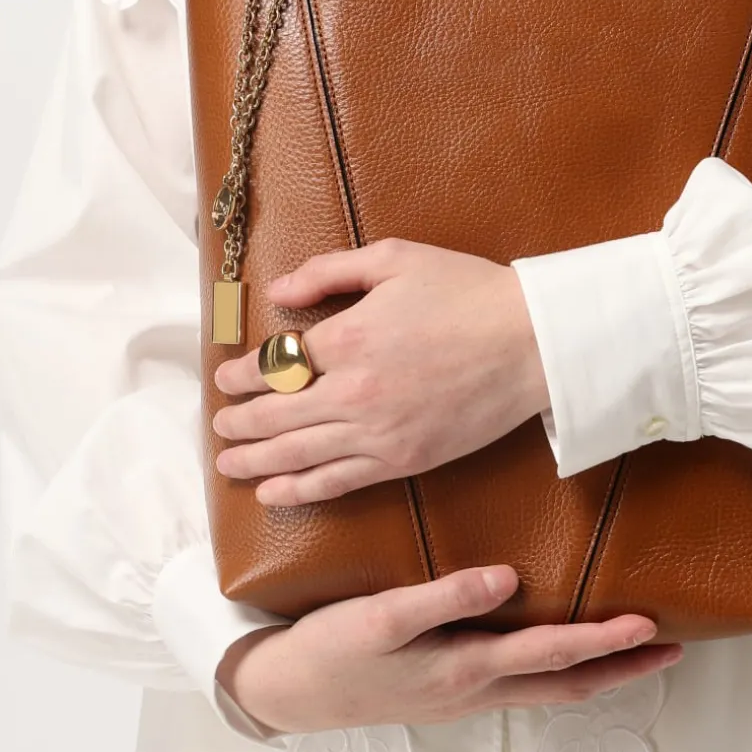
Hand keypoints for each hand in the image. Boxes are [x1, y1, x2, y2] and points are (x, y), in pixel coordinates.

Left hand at [212, 238, 550, 505]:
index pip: (275, 364)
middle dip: (238, 423)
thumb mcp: (394, 258)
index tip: (228, 379)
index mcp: (348, 337)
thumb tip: (278, 291)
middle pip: (274, 416)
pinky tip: (274, 493)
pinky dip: (300, 490)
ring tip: (229, 464)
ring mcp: (378, 433)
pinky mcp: (403, 461)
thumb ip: (329, 271)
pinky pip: (339, 482)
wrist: (532, 343)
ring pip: (297, 455)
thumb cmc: (467, 293)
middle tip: (218, 425)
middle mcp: (354, 391)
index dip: (242, 376)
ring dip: (255, 462)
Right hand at [216, 564, 683, 735]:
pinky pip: (519, 683)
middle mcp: (473, 690)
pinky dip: (554, 671)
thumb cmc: (331, 651)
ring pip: (545, 688)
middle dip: (621, 670)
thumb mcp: (381, 618)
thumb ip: (444, 597)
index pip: (552, 656)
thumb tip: (506, 578)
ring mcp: (462, 695)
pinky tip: (554, 653)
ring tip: (630, 653)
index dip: (604, 642)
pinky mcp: (446, 689)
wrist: (287, 694)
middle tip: (672, 651)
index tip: (650, 625)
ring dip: (594, 673)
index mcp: (464, 670)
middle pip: (565, 684)